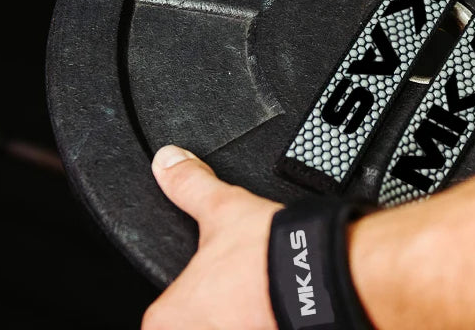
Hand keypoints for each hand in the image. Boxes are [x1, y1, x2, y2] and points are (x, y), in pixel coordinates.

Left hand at [142, 145, 280, 329]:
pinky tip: (272, 302)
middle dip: (210, 311)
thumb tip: (169, 161)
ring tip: (254, 291)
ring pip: (224, 327)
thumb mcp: (220, 207)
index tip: (199, 283)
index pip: (158, 317)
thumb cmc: (264, 253)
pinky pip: (253, 329)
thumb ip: (189, 184)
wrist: (315, 273)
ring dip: (236, 316)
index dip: (181, 296)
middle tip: (229, 287)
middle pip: (191, 326)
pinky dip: (261, 319)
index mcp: (169, 315)